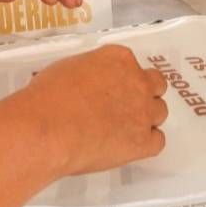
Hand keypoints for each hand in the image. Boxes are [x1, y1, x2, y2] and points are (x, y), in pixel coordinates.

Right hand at [20, 45, 167, 174]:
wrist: (46, 130)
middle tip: (125, 107)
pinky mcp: (143, 142)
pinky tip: (129, 147)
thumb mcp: (67, 69)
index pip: (133, 65)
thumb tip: (89, 85)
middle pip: (156, 85)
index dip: (124, 79)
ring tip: (122, 130)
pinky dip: (146, 144)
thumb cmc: (47, 99)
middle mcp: (137, 82)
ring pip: (159, 112)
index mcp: (118, 59)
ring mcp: (143, 112)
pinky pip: (158, 141)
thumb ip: (90, 73)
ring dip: (145, 119)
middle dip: (144, 95)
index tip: (114, 88)